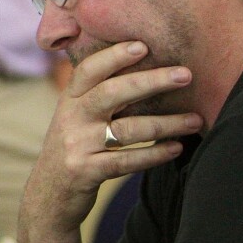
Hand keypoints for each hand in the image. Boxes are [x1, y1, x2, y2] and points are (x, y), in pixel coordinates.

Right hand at [23, 42, 202, 234]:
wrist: (47, 196)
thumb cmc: (72, 150)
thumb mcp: (73, 119)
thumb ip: (96, 96)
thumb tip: (142, 70)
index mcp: (69, 100)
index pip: (88, 70)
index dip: (114, 56)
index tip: (144, 46)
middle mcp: (71, 118)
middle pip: (112, 92)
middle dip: (151, 81)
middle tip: (185, 75)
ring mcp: (77, 145)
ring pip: (127, 129)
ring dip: (166, 123)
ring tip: (195, 120)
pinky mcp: (86, 172)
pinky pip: (126, 160)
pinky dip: (154, 154)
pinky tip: (176, 148)